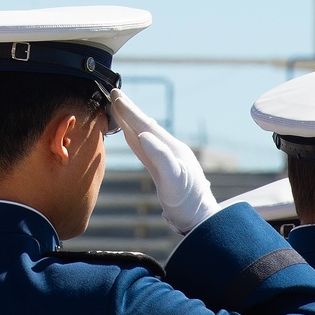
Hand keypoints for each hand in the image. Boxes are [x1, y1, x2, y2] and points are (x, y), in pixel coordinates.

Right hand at [110, 89, 217, 234]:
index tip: (116, 96)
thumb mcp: (173, 180)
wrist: (199, 220)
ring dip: (132, 121)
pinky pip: (145, 148)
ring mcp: (167, 159)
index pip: (146, 125)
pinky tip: (132, 134)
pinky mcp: (162, 170)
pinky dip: (135, 137)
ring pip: (144, 134)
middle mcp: (170, 150)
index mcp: (172, 149)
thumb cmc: (187, 202)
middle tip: (115, 93)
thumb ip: (160, 156)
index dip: (130, 111)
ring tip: (120, 109)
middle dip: (130, 110)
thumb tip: (144, 134)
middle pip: (146, 125)